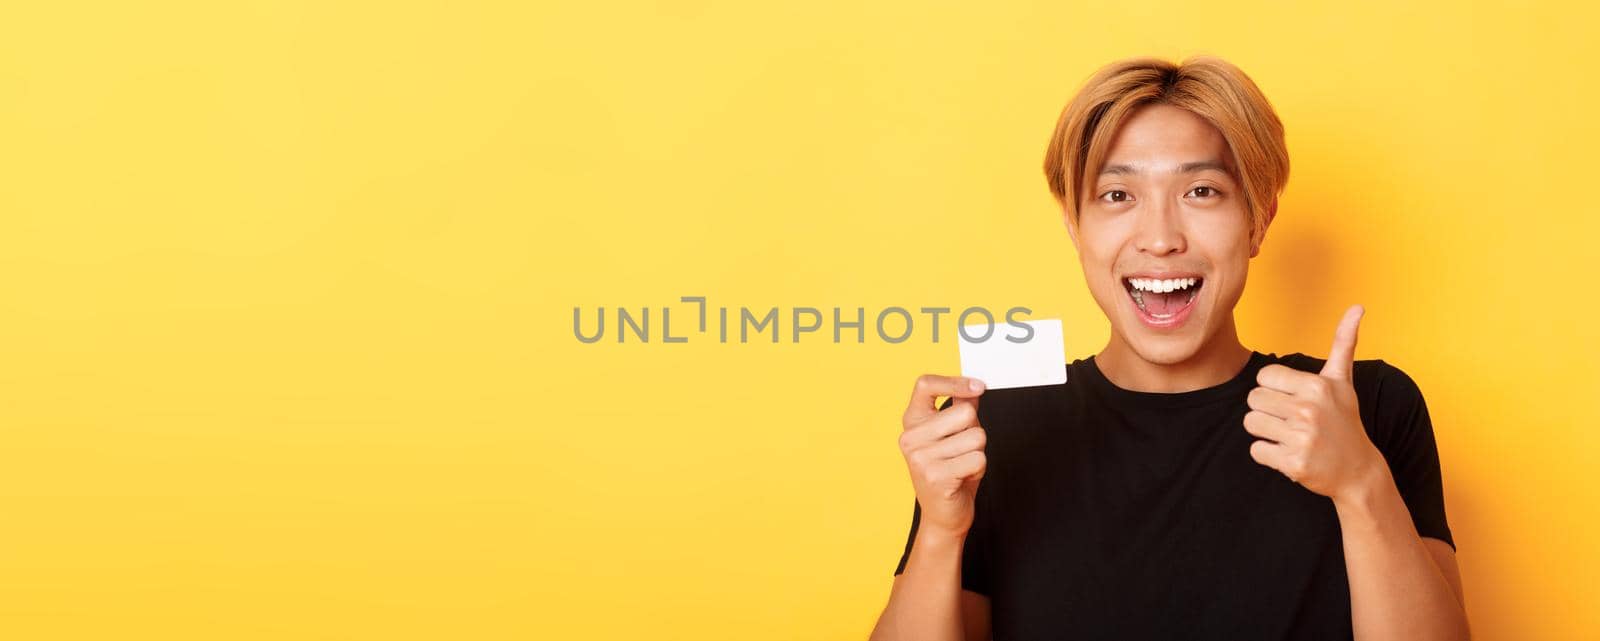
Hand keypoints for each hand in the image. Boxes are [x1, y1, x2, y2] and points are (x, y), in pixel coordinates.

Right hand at [898, 374, 987, 537]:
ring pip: (976, 436)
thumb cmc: (950, 472)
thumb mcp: (952, 436)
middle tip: (962, 450)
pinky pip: (978, 458)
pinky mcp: (936, 476)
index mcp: (912, 422)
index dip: (955, 382)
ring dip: (978, 452)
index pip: (925, 384)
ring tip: (962, 465)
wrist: (943, 515)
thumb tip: (975, 387)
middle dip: (975, 430)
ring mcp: (920, 457)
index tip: (978, 387)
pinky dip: (979, 468)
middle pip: (965, 412)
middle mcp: (910, 438)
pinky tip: (963, 477)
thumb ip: (961, 408)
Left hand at [1243, 304, 1386, 502]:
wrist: (1358, 470)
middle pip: (1252, 399)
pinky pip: (1256, 451)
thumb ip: (1343, 342)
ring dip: (1265, 432)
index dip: (1274, 389)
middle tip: (1292, 421)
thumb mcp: (1342, 381)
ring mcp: (1301, 437)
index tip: (1294, 400)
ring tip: (1290, 436)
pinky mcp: (1294, 463)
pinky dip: (1268, 455)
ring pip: (1250, 423)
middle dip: (1267, 410)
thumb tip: (1358, 306)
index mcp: (1317, 386)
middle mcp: (1308, 409)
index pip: (1263, 376)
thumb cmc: (1344, 420)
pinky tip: (1290, 454)